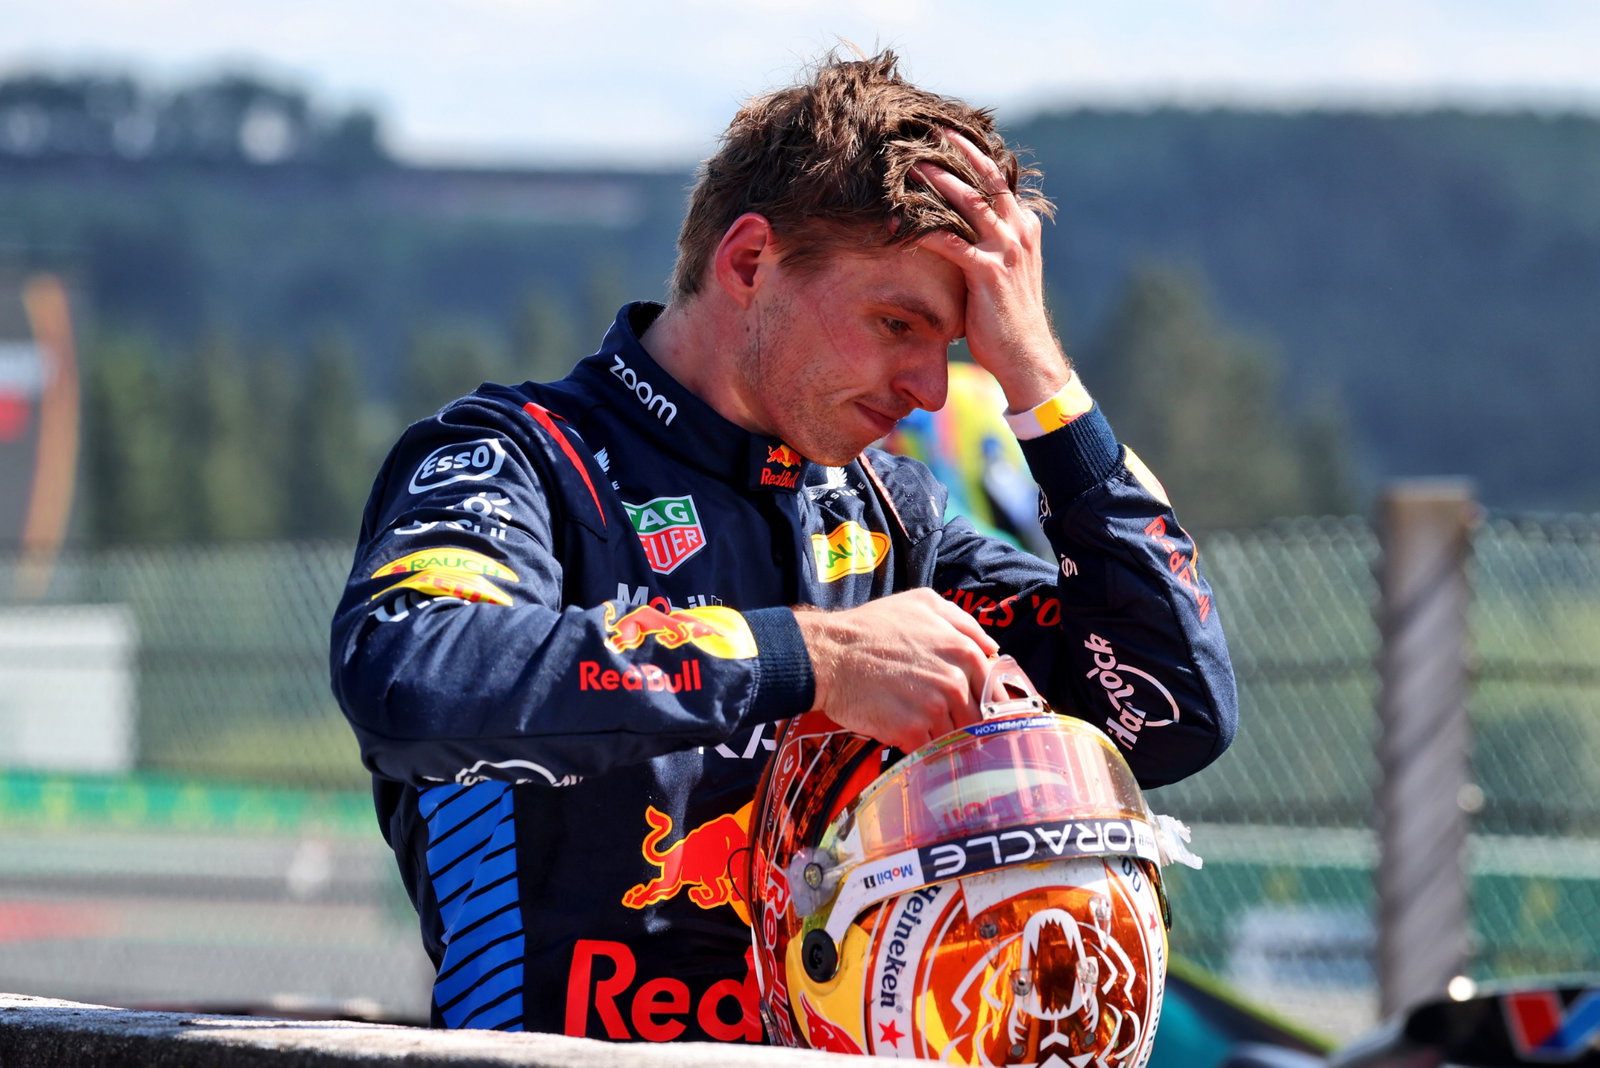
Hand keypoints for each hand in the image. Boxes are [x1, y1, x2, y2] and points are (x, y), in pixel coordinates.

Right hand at [794, 589, 999, 751]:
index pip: (993, 688)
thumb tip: (991, 648)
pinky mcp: (911, 731)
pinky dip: (921, 749)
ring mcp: (934, 707)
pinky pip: (929, 749)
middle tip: (945, 721)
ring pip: (954, 735)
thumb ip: (963, 621)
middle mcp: (954, 680)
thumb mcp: (922, 603)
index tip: (978, 711)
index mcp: (963, 650)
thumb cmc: (872, 626)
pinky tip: (907, 738)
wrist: (830, 654)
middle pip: (977, 717)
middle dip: (964, 722)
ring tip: (923, 729)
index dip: (986, 703)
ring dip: (943, 737)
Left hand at [914, 130, 1069, 410]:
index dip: (973, 155)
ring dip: (937, 181)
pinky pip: (950, 241)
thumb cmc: (1008, 319)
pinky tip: (900, 222)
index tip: (947, 136)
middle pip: (986, 178)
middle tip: (929, 131)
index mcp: (1023, 226)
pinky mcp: (988, 272)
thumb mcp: (1006, 272)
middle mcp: (1019, 231)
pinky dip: (924, 229)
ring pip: (969, 201)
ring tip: (909, 165)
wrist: (1027, 357)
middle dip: (957, 151)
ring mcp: (1006, 250)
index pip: (998, 180)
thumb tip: (961, 230)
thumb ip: (990, 246)